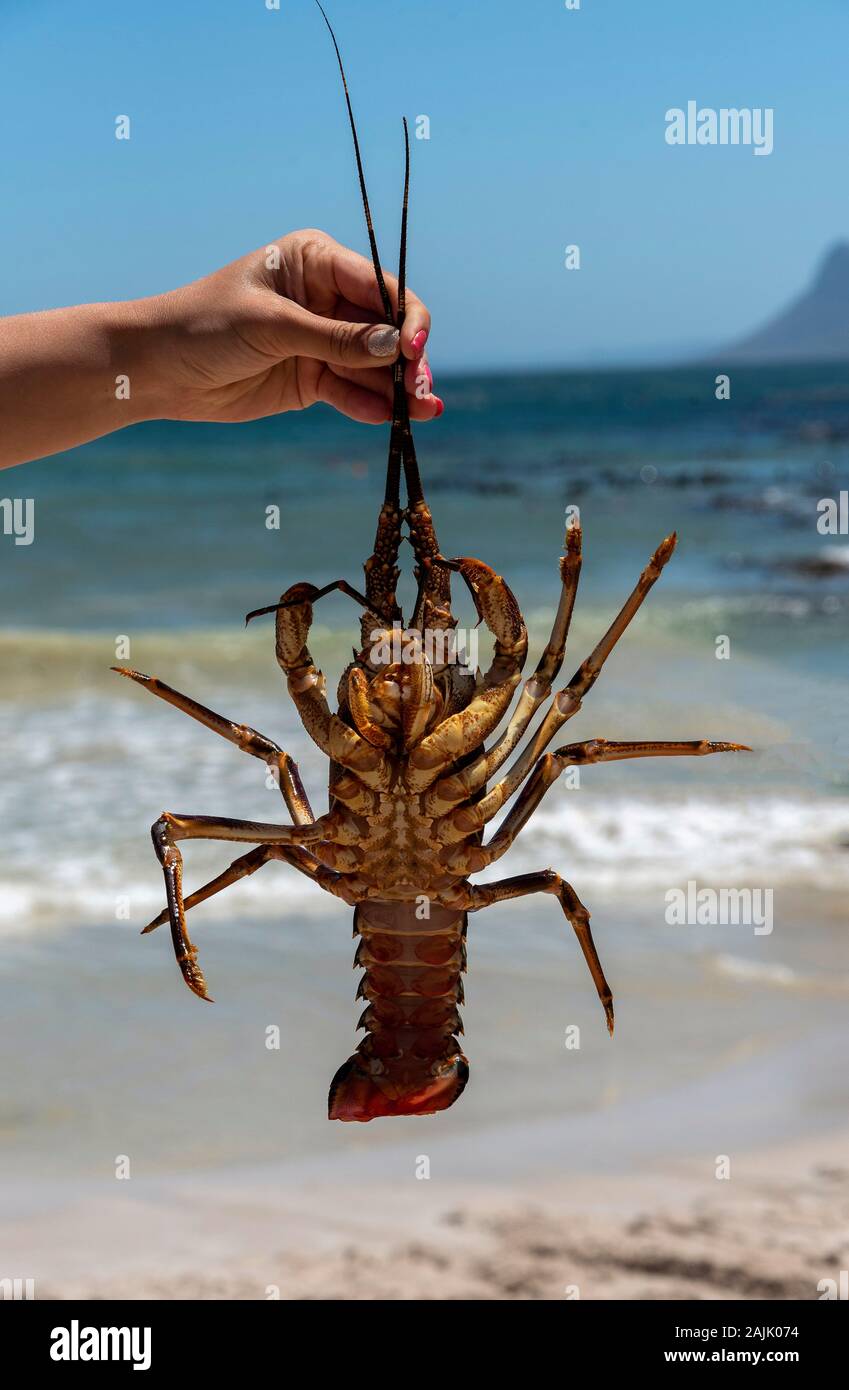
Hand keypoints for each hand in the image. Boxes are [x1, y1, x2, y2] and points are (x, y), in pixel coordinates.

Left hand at [150, 229, 441, 425]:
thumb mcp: (274, 327)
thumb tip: (395, 347)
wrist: (158, 369)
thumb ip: (337, 339)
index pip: (380, 287)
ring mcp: (321, 342)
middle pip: (386, 329)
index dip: (405, 318)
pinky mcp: (312, 380)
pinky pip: (351, 392)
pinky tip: (387, 420)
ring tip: (422, 414)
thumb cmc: (206, 325)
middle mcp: (327, 299)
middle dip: (408, 360)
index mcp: (317, 261)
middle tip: (423, 393)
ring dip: (399, 389)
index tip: (413, 349)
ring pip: (374, 366)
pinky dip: (369, 406)